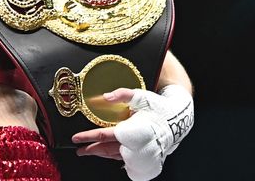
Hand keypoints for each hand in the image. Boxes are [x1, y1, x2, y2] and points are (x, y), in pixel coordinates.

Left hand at [72, 85, 193, 180]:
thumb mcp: (141, 96)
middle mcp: (134, 144)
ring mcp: (140, 151)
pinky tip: (108, 155)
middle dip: (91, 150)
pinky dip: (114, 158)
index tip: (76, 138)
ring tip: (89, 152)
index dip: (88, 137)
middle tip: (79, 150)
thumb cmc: (159, 107)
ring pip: (115, 155)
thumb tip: (105, 96)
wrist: (178, 119)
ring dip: (101, 154)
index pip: (104, 135)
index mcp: (131, 129)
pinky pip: (125, 159)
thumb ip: (122, 94)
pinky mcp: (145, 156)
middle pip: (107, 149)